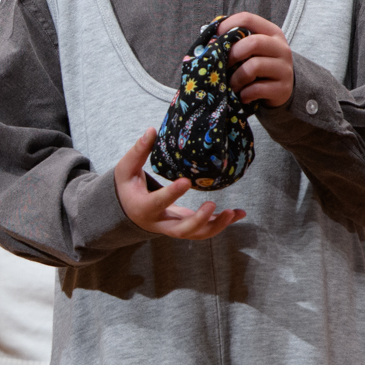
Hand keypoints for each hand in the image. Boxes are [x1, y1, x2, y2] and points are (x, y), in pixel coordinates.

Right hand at [114, 128, 246, 239]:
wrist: (127, 210)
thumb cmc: (127, 187)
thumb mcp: (126, 169)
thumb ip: (139, 151)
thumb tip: (152, 130)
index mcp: (144, 207)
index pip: (158, 202)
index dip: (172, 194)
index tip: (186, 181)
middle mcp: (159, 222)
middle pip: (180, 230)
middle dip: (198, 220)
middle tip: (212, 204)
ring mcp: (172, 227)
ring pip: (195, 234)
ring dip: (216, 226)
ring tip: (233, 213)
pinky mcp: (184, 227)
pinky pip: (204, 230)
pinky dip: (222, 223)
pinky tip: (239, 213)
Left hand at [218, 11, 293, 108]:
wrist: (280, 89)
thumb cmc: (257, 66)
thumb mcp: (249, 50)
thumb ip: (234, 42)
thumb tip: (208, 41)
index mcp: (271, 32)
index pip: (247, 19)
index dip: (226, 25)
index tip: (214, 38)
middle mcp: (281, 47)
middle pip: (253, 43)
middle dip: (231, 55)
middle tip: (221, 67)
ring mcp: (285, 68)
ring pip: (254, 66)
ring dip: (236, 78)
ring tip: (231, 86)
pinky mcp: (283, 88)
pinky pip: (257, 89)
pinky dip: (244, 93)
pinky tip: (242, 96)